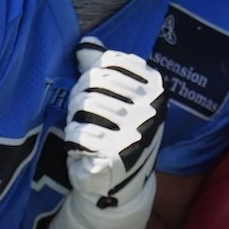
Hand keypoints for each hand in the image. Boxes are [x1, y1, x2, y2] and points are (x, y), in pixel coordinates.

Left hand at [49, 38, 167, 228]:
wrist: (121, 183)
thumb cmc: (117, 132)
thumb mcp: (119, 97)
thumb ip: (104, 68)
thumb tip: (86, 44)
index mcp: (155, 88)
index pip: (109, 62)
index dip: (93, 76)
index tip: (98, 93)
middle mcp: (150, 107)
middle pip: (92, 82)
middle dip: (80, 98)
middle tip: (86, 117)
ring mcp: (135, 131)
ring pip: (82, 105)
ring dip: (75, 120)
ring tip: (87, 133)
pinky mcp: (116, 154)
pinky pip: (78, 133)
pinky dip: (74, 141)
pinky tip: (85, 150)